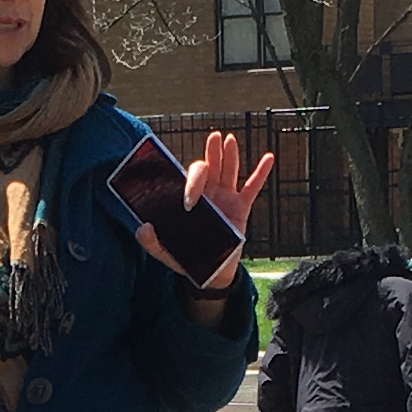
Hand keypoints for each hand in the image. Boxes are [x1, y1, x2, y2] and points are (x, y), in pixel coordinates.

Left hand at [133, 130, 277, 294]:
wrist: (209, 273)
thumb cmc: (187, 258)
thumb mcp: (164, 252)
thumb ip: (151, 242)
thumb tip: (143, 228)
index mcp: (190, 200)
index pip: (191, 180)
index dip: (192, 184)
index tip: (190, 201)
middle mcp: (208, 195)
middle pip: (210, 168)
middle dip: (212, 153)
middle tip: (213, 137)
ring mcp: (225, 199)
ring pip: (228, 172)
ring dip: (230, 155)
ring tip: (229, 139)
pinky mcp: (241, 208)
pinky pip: (253, 187)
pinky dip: (261, 173)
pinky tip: (268, 157)